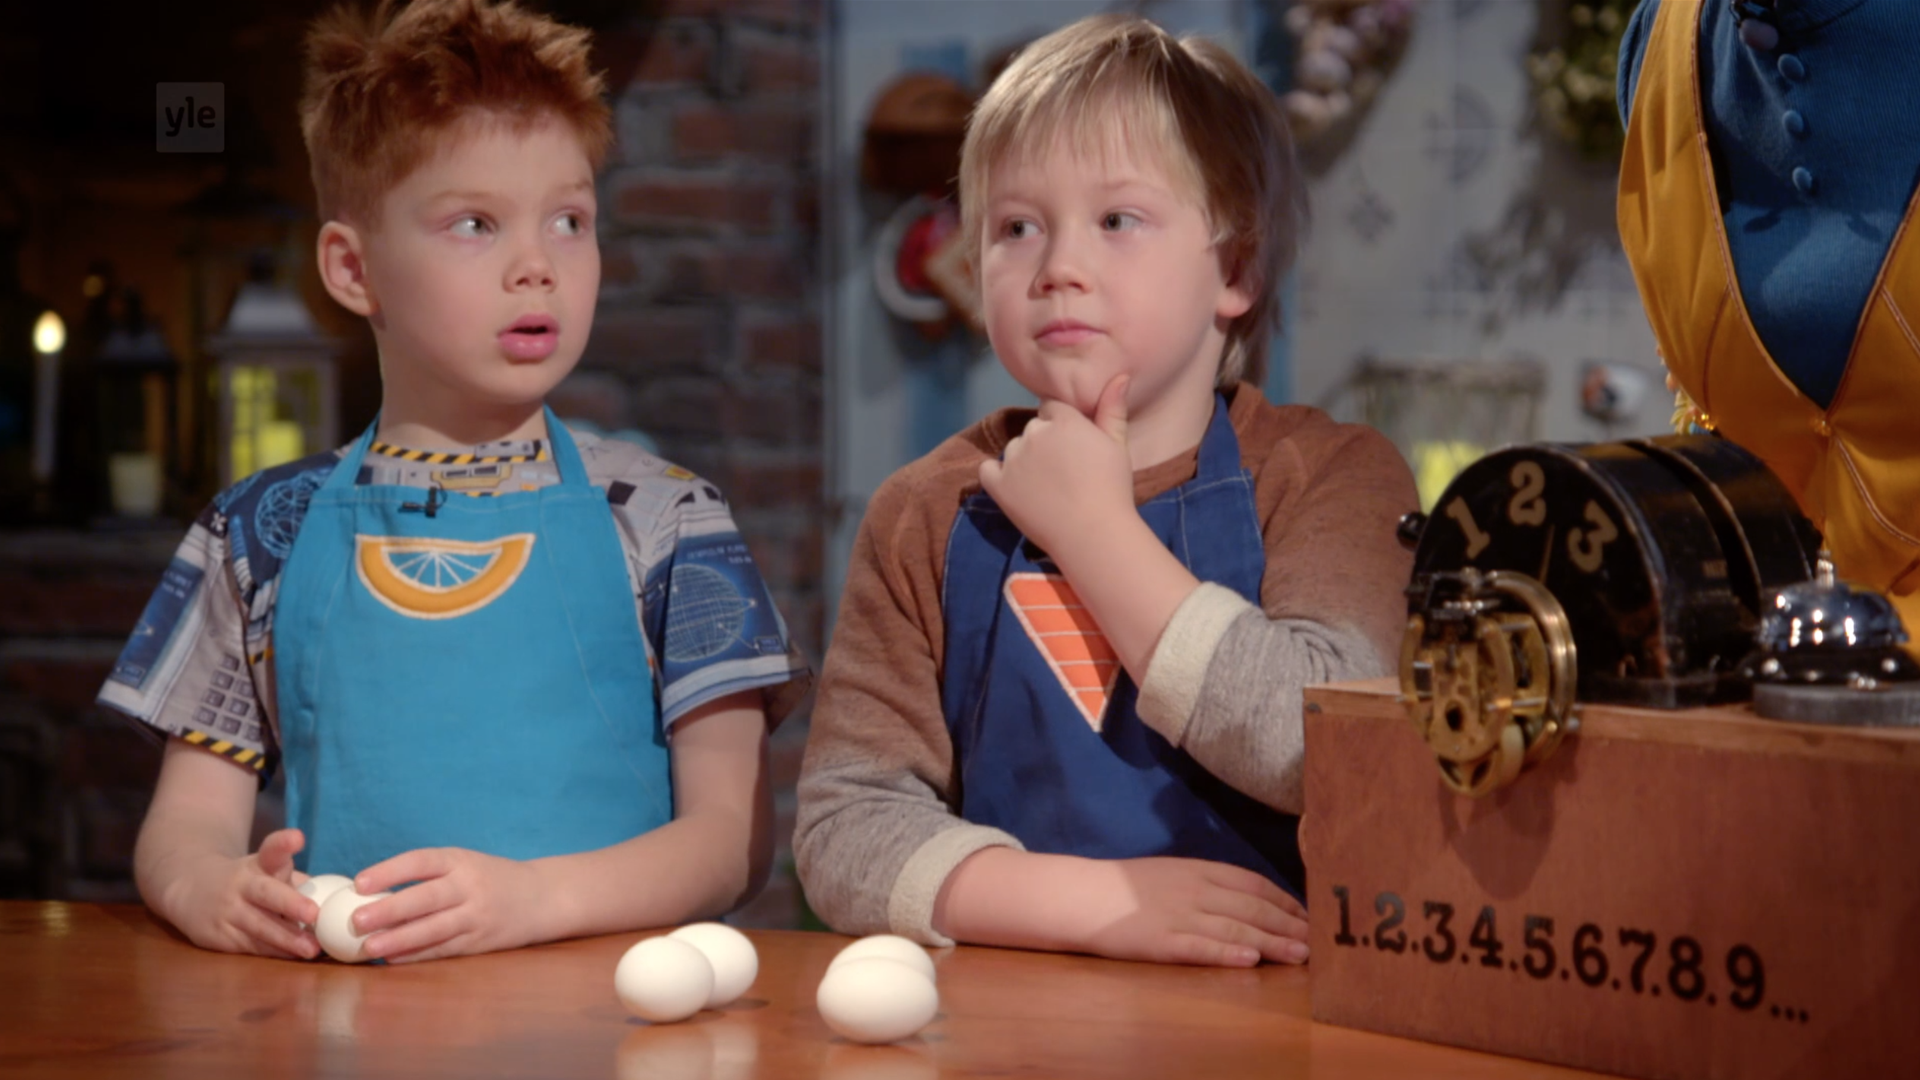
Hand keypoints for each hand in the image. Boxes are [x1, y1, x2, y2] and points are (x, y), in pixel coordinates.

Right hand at [162, 828, 319, 959]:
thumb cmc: (249, 882)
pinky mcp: (218, 935)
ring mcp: (228, 910)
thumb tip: (344, 897)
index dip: (284, 843)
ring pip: (259, 926)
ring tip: (311, 949)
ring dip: (286, 940)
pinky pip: (250, 946)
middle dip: (290, 903)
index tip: (297, 838)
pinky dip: (273, 952)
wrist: (190, 889)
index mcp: (259, 864)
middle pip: (266, 892)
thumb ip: (300, 881)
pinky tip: (292, 956)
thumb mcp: (268, 870)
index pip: (271, 849)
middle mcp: (242, 884)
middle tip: (314, 914)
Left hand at [349, 847, 547, 962]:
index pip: (421, 861)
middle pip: (426, 897)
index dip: (389, 871)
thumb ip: (426, 876)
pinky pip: (444, 949)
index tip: (359, 883)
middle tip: (357, 920)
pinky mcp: (481, 941)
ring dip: (399, 939)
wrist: (542, 897)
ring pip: (434, 929)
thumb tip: (368, 895)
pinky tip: (392, 958)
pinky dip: (417, 955)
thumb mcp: (463, 864)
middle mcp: (470, 886)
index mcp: (461, 861)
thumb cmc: (489, 879)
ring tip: (369, 947)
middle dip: (390, 910)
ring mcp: (477, 916)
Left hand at [978, 374, 1134, 560]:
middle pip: (1033, 428)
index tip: (1073, 448)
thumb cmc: (1112, 489)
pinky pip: (987, 470)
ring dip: (1024, 461)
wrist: (1094, 533)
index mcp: (1062, 420)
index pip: (1051, 408)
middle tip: (1064, 472)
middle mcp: (1034, 433)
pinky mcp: (998, 485)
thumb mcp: (1118, 445)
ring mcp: (1013, 459)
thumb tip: (1120, 376)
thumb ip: (1112, 409)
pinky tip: (1014, 488)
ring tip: (1046, 487)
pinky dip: (997, 475)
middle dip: (1044, 443)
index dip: (1062, 426)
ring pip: (1013, 449)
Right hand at [1078, 857, 1308, 967]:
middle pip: (1252, 908)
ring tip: (1300, 955)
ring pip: (1235, 928)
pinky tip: (1250, 960)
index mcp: (1200, 870)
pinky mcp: (1161, 942)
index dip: (1286, 902)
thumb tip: (1253, 899)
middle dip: (1290, 926)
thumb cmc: (1128, 887)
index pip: (1254, 884)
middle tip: (1320, 942)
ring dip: (1272, 942)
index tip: (1310, 918)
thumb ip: (1211, 883)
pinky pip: (1199, 947)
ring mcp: (1178, 916)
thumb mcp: (1175, 872)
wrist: (1083, 895)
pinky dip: (1227, 953)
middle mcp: (1195, 890)